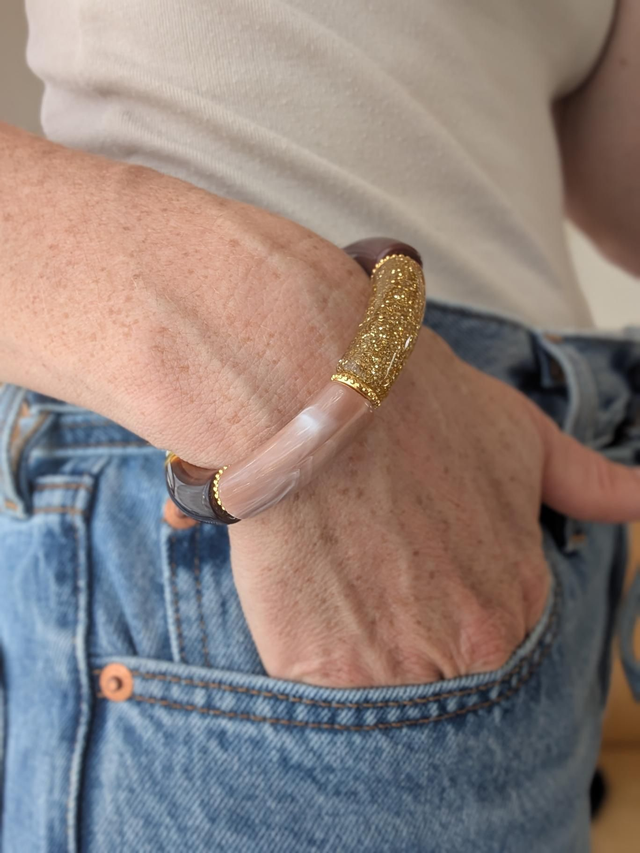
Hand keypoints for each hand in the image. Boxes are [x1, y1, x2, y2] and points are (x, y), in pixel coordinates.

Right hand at [228, 330, 639, 686]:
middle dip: (398, 634)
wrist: (318, 389)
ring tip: (329, 578)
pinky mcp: (312, 670)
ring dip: (348, 647)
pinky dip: (301, 649)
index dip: (438, 605)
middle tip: (361, 573)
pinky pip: (311, 687)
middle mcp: (467, 650)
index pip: (486, 641)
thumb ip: (587, 484)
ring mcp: (388, 668)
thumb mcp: (520, 437)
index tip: (406, 571)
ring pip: (370, 689)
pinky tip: (298, 589)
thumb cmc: (420, 406)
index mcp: (517, 602)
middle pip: (430, 674)